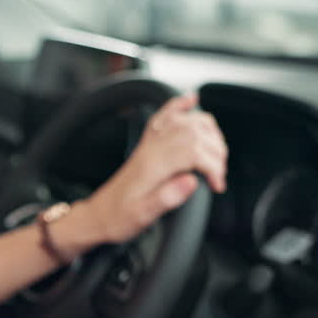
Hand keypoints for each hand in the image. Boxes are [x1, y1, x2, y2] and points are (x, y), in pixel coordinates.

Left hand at [64, 93, 227, 247]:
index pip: (194, 150)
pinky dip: (181, 106)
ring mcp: (150, 144)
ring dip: (210, 133)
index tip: (216, 184)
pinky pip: (165, 116)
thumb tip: (192, 181)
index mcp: (152, 165)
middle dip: (217, 151)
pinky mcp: (149, 144)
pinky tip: (191, 100)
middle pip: (196, 133)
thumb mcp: (142, 216)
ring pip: (188, 122)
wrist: (99, 215)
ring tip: (216, 157)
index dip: (213, 165)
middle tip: (218, 175)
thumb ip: (166, 198)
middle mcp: (152, 149)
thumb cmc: (119, 217)